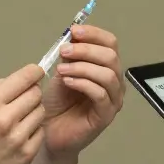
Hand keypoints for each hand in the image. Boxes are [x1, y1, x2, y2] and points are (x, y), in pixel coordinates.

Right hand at [0, 64, 46, 163]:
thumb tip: (14, 79)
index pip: (24, 77)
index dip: (33, 72)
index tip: (35, 73)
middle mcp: (5, 119)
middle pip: (36, 93)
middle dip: (32, 93)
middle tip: (23, 101)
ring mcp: (18, 138)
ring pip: (41, 111)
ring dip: (33, 112)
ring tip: (19, 120)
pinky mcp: (27, 154)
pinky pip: (41, 132)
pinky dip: (34, 131)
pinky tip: (20, 136)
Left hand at [42, 25, 124, 159]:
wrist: (49, 132)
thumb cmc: (56, 103)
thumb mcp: (61, 72)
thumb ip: (70, 56)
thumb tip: (74, 35)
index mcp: (106, 68)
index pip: (110, 44)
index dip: (94, 34)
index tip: (73, 31)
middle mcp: (114, 83)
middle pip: (111, 57)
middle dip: (86, 50)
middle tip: (64, 51)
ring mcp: (112, 100)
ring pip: (108, 75)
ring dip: (82, 67)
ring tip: (61, 69)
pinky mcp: (105, 116)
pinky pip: (100, 94)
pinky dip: (83, 83)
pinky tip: (67, 82)